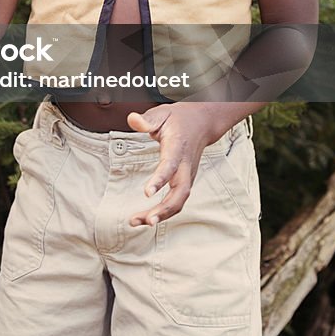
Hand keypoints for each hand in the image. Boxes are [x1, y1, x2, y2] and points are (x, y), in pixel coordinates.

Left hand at [126, 103, 217, 227]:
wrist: (202, 122)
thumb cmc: (178, 118)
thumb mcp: (162, 113)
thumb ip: (146, 120)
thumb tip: (132, 119)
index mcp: (177, 147)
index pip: (169, 165)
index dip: (160, 180)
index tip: (147, 193)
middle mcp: (185, 165)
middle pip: (180, 192)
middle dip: (165, 209)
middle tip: (147, 221)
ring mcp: (188, 175)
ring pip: (179, 201)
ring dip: (162, 215)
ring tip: (138, 222)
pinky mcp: (185, 181)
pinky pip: (177, 201)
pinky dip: (164, 212)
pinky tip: (146, 218)